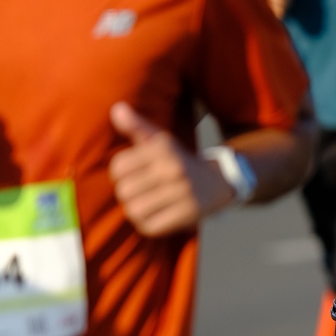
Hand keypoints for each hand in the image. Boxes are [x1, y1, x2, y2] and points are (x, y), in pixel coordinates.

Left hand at [108, 103, 233, 235]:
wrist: (218, 181)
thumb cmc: (178, 161)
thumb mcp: (160, 140)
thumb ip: (136, 126)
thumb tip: (117, 108)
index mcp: (162, 149)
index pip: (119, 167)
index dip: (119, 174)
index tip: (132, 175)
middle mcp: (173, 168)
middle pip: (124, 191)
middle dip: (127, 194)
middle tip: (139, 193)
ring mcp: (183, 192)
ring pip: (135, 210)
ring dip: (135, 211)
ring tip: (144, 206)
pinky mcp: (189, 212)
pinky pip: (151, 226)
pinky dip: (147, 225)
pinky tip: (154, 217)